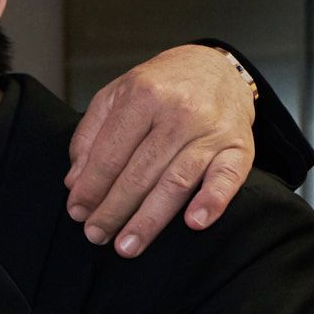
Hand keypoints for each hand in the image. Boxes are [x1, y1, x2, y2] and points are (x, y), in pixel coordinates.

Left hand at [65, 43, 258, 254]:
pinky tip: (194, 223)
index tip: (77, 212)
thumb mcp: (116, 96)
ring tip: (127, 246)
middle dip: (113, 210)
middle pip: (140, 173)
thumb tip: (75, 182)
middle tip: (96, 236)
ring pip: (176, 182)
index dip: (91, 187)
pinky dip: (213, 201)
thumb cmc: (160, 87)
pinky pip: (226, 177)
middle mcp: (179, 112)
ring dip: (150, 220)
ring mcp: (211, 130)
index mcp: (143, 95)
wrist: (216, 68)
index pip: (110, 153)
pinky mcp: (239, 146)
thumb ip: (90, 136)